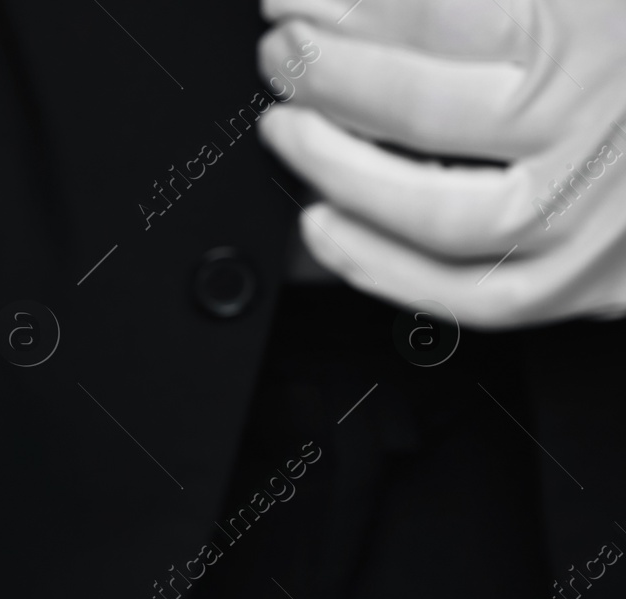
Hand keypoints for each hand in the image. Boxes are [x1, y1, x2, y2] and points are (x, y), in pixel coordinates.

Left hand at [258, 0, 625, 326]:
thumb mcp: (587, 3)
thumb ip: (488, 2)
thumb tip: (375, 2)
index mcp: (601, 33)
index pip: (433, 17)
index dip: (344, 5)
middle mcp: (600, 125)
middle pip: (419, 105)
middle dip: (325, 74)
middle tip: (282, 49)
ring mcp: (590, 215)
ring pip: (429, 209)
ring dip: (334, 167)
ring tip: (288, 127)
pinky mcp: (580, 282)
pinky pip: (461, 294)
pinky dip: (375, 264)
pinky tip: (323, 223)